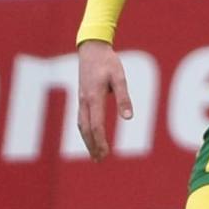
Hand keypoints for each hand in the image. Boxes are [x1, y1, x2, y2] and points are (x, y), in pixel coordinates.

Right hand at [77, 39, 133, 161]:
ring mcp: (81, 100)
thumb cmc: (108, 62)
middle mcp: (85, 101)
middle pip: (86, 129)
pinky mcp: (81, 98)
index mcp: (94, 97)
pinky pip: (81, 119)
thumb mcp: (120, 77)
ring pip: (81, 125)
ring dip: (87, 141)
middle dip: (93, 145)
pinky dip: (84, 131)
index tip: (106, 153)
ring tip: (95, 154)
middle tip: (100, 160)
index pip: (97, 125)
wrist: (91, 49)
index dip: (101, 141)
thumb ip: (124, 97)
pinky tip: (89, 137)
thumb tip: (128, 118)